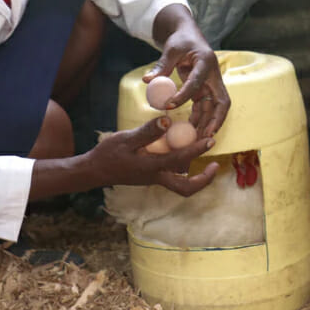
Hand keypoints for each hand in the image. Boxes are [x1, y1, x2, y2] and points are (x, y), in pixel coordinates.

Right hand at [90, 117, 218, 195]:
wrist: (94, 171)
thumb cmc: (108, 154)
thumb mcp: (126, 139)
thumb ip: (147, 132)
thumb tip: (167, 121)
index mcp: (151, 168)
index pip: (180, 160)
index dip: (197, 150)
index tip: (210, 140)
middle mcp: (156, 177)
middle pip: (186, 188)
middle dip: (203, 180)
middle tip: (215, 165)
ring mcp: (154, 179)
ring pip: (180, 183)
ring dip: (195, 174)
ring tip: (204, 156)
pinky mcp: (150, 176)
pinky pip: (172, 175)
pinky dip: (182, 166)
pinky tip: (183, 150)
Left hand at [147, 4, 230, 137]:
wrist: (188, 35)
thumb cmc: (180, 40)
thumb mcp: (170, 50)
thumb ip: (161, 66)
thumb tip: (146, 81)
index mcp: (206, 62)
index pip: (197, 81)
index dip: (184, 95)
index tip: (170, 105)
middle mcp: (213, 75)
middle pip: (221, 101)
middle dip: (216, 119)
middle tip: (206, 135)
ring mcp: (211, 84)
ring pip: (214, 107)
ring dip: (207, 123)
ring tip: (197, 139)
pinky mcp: (206, 89)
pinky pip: (206, 107)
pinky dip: (200, 119)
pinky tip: (192, 131)